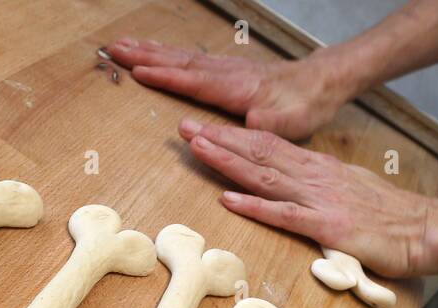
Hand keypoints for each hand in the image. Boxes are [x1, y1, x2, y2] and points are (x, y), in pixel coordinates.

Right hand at [106, 38, 357, 139]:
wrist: (323, 83)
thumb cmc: (303, 107)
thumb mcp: (284, 126)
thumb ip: (258, 128)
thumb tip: (235, 131)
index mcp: (234, 88)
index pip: (191, 80)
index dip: (163, 76)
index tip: (134, 70)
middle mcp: (226, 73)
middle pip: (179, 61)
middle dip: (145, 55)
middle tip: (114, 48)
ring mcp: (226, 68)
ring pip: (183, 56)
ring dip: (153, 51)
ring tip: (127, 46)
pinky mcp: (229, 69)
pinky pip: (193, 58)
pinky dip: (172, 54)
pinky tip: (162, 53)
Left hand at [180, 121, 434, 277]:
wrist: (423, 230)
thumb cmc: (389, 217)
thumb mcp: (350, 191)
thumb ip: (320, 186)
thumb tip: (296, 185)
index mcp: (318, 168)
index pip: (268, 145)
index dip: (233, 135)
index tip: (204, 127)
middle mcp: (314, 176)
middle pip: (258, 153)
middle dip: (219, 139)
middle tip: (185, 128)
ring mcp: (319, 199)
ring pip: (264, 175)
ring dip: (227, 162)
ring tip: (197, 149)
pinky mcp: (326, 225)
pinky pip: (284, 214)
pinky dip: (254, 206)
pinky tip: (229, 199)